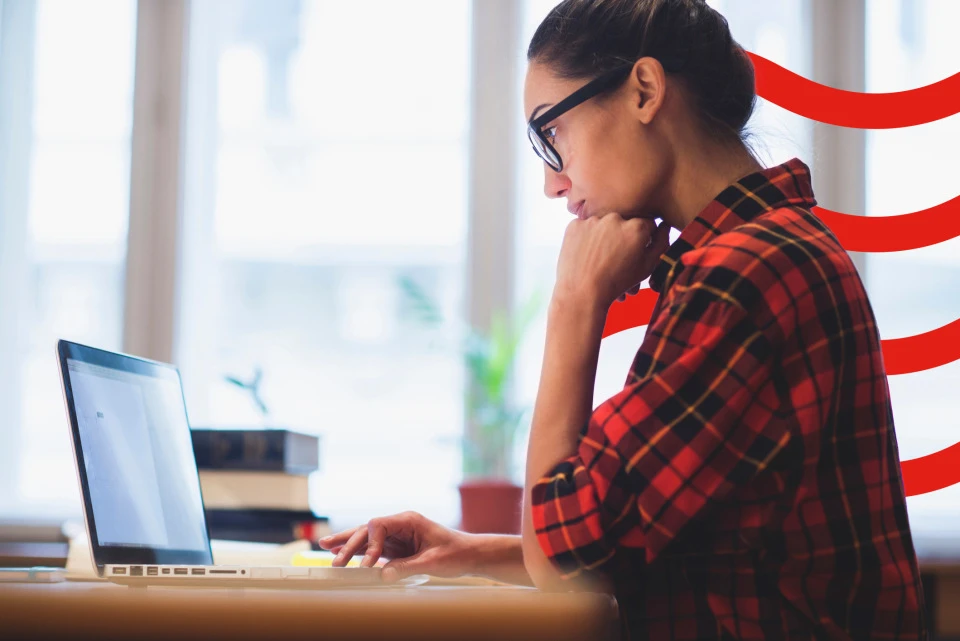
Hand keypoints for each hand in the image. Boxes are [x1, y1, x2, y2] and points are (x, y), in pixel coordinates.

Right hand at [317, 511, 475, 582]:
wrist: (469, 555)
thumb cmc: (455, 553)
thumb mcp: (432, 562)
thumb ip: (407, 567)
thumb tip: (382, 575)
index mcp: (409, 520)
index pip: (379, 525)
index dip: (370, 543)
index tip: (368, 563)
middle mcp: (400, 524)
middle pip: (368, 529)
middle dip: (349, 542)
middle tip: (331, 556)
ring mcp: (397, 535)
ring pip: (367, 537)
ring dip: (348, 544)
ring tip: (325, 547)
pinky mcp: (397, 547)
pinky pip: (373, 549)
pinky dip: (358, 552)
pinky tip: (341, 554)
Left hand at [555, 214, 670, 308]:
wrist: (582, 294)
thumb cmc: (617, 283)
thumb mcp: (647, 267)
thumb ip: (661, 243)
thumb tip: (664, 225)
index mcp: (637, 227)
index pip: (647, 224)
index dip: (643, 239)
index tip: (635, 251)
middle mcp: (616, 218)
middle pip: (624, 222)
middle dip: (622, 236)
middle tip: (616, 258)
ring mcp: (593, 220)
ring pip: (603, 224)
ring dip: (604, 236)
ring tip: (601, 259)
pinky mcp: (574, 225)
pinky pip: (585, 227)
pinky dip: (586, 238)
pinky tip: (587, 255)